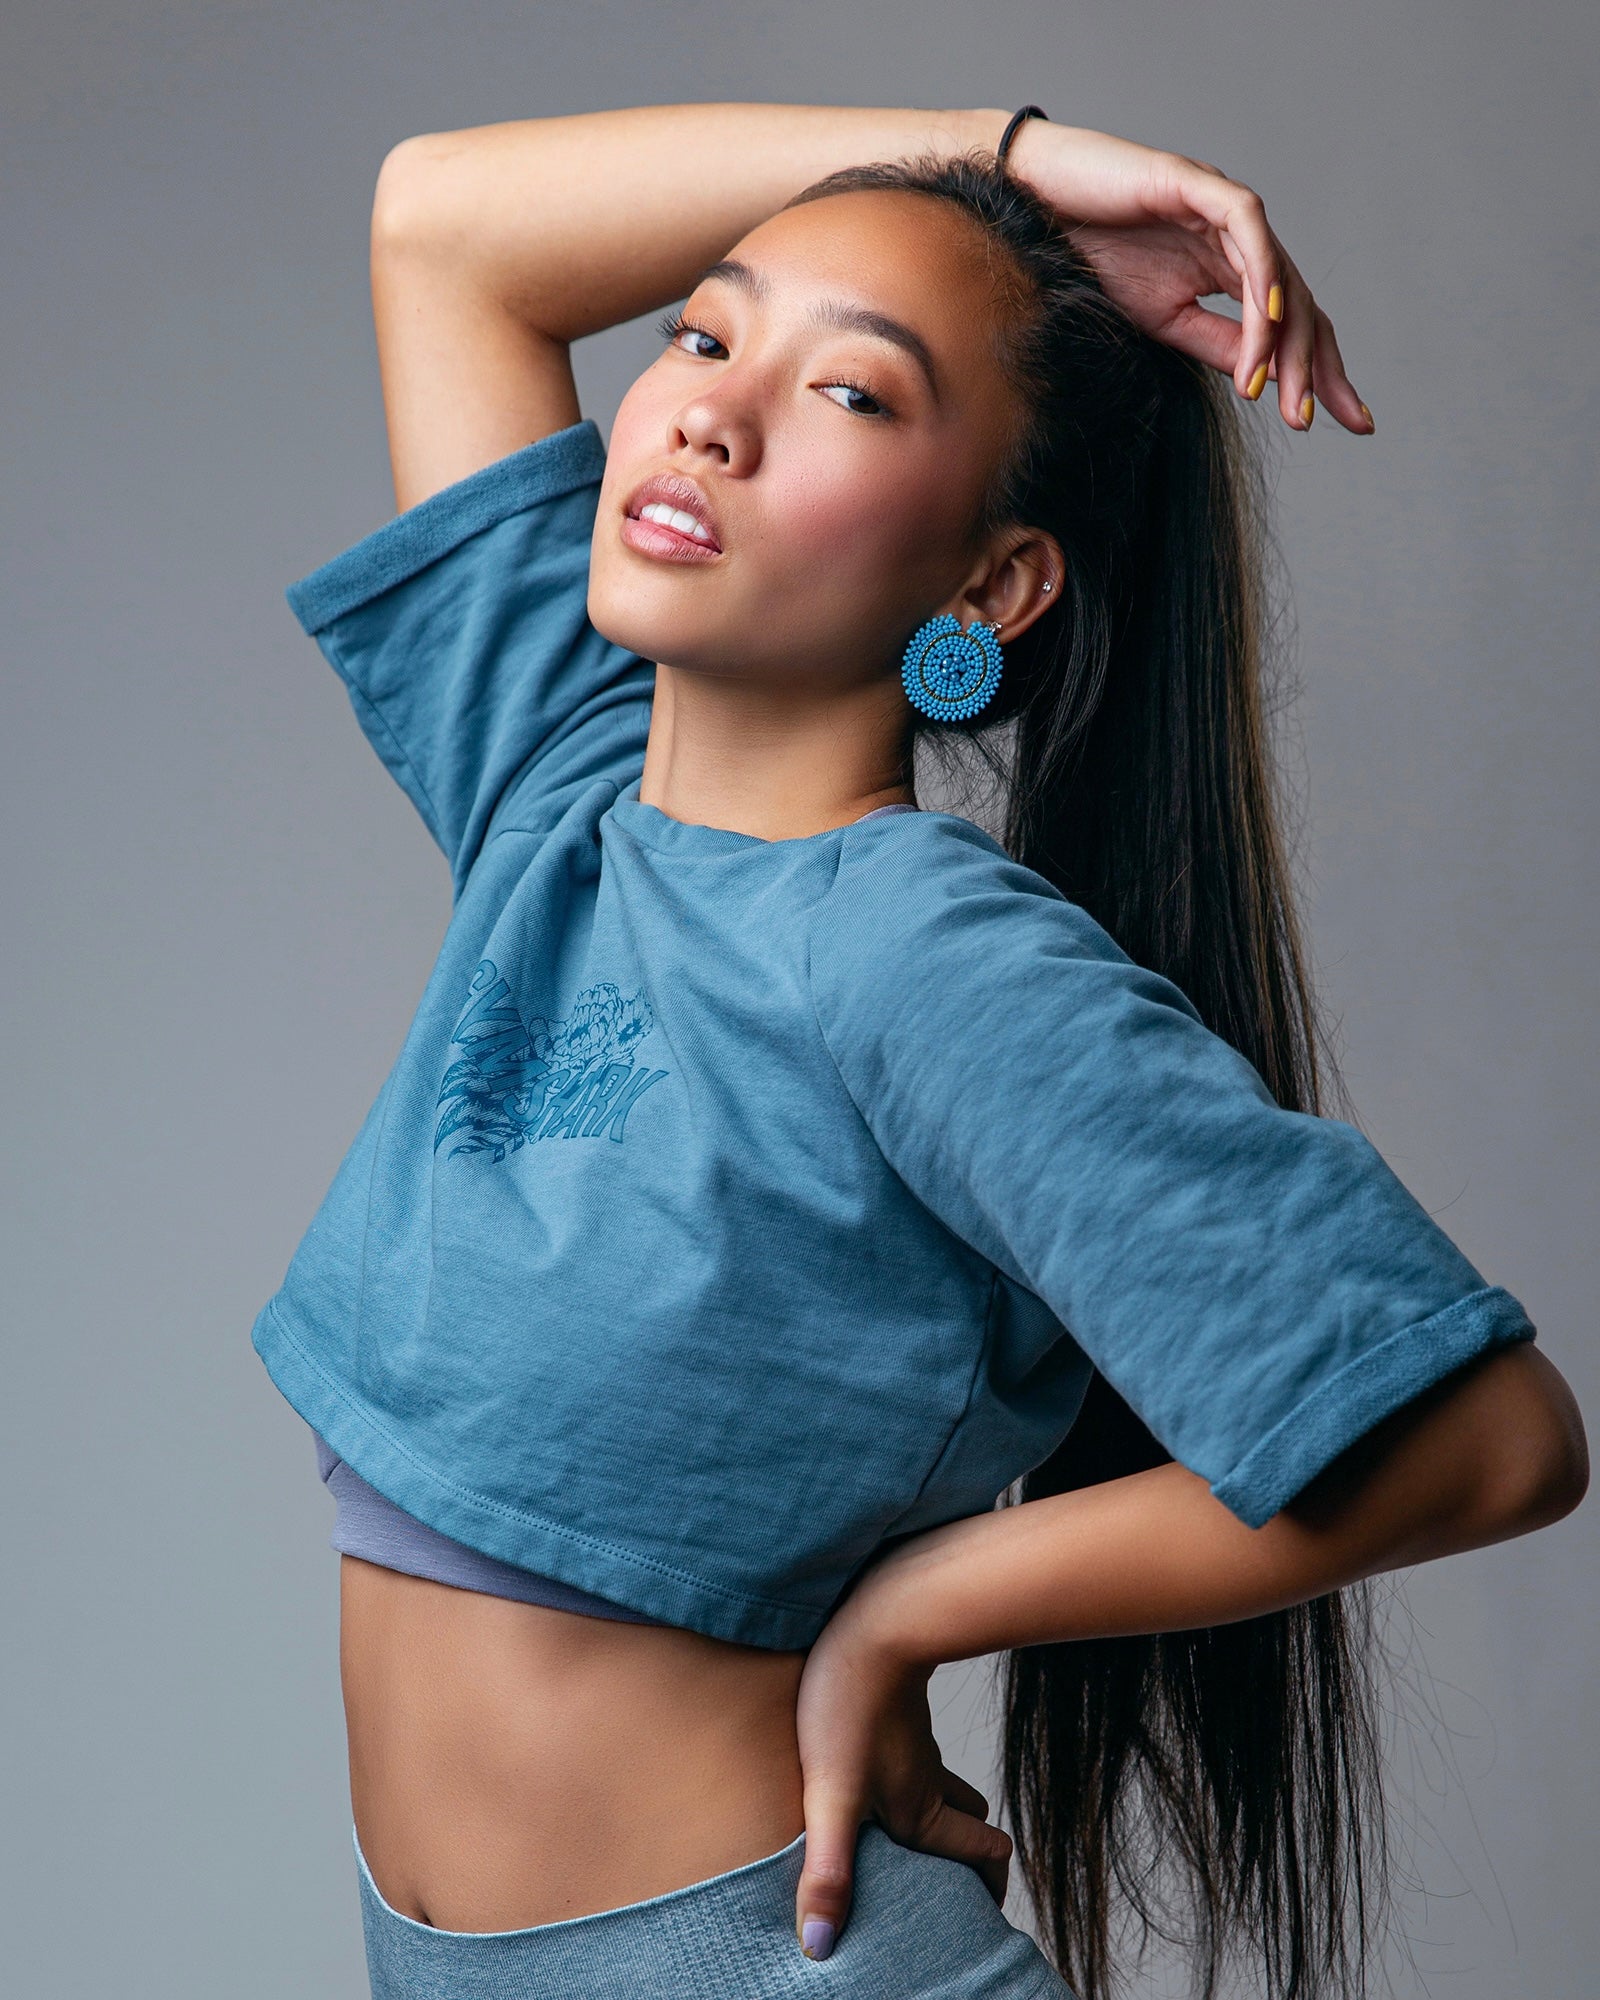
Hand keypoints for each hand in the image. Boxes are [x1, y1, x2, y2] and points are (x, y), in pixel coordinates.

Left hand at [790, 1578, 1011, 1961]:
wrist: (871, 1617)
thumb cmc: (848, 1704)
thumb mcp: (830, 1794)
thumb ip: (828, 1871)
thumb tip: (821, 1948)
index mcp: (920, 1811)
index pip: (980, 1854)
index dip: (988, 1884)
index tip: (986, 1911)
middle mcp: (927, 1779)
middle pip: (968, 1824)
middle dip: (971, 1855)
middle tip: (964, 1883)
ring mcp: (916, 1741)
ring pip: (947, 1785)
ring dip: (948, 1812)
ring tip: (929, 1837)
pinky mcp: (898, 1708)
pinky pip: (922, 1753)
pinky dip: (920, 1774)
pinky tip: (887, 1769)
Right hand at [1008, 121, 1371, 434]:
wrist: (1027, 206)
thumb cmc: (1084, 256)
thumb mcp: (1161, 319)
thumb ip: (1214, 342)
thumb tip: (1262, 380)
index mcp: (1229, 270)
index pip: (1290, 324)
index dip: (1319, 372)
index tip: (1346, 422)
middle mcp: (1236, 239)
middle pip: (1298, 304)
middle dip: (1313, 365)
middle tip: (1309, 420)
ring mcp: (1219, 208)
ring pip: (1278, 274)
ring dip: (1284, 337)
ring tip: (1282, 392)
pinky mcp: (1195, 183)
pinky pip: (1247, 227)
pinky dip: (1264, 272)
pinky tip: (1270, 318)